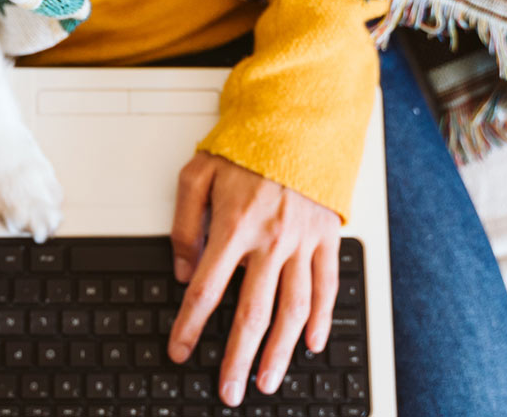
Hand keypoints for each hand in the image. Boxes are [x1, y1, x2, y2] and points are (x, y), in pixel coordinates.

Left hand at [166, 153, 341, 405]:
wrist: (298, 118)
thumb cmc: (246, 145)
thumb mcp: (197, 175)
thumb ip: (185, 225)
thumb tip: (185, 271)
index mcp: (234, 226)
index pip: (206, 290)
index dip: (189, 326)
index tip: (179, 351)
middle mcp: (271, 240)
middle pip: (252, 313)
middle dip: (237, 357)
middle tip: (228, 390)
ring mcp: (303, 241)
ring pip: (293, 309)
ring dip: (280, 352)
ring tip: (267, 381)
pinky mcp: (326, 238)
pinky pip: (327, 287)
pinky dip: (322, 320)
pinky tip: (312, 345)